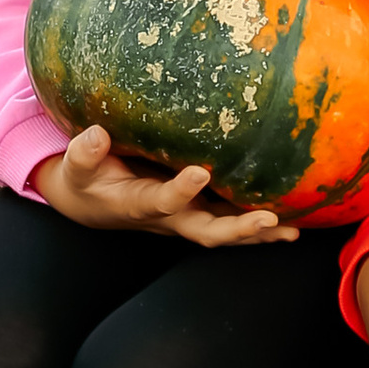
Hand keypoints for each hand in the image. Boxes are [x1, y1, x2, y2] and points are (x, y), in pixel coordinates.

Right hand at [31, 122, 294, 249]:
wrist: (91, 203)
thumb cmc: (86, 180)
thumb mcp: (75, 168)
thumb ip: (84, 153)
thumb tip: (96, 134)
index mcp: (138, 204)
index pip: (161, 202)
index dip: (180, 192)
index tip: (199, 172)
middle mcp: (168, 217)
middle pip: (205, 230)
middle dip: (237, 229)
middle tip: (267, 220)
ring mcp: (185, 217)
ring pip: (225, 231)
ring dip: (258, 233)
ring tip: (293, 229)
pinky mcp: (197, 210)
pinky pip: (231, 221)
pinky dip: (260, 226)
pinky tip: (292, 220)